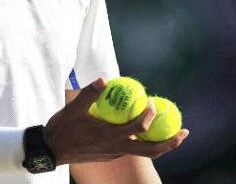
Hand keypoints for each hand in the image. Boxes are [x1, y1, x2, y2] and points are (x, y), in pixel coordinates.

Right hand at [43, 77, 189, 164]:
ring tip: (174, 132)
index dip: (149, 114)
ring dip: (161, 144)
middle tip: (185, 131)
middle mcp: (116, 149)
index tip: (151, 101)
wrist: (50, 150)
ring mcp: (114, 154)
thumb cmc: (61, 128)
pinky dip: (144, 140)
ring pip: (144, 152)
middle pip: (152, 151)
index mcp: (109, 136)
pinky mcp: (110, 155)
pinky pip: (133, 149)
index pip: (138, 126)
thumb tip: (104, 79)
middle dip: (171, 142)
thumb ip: (89, 94)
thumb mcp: (73, 109)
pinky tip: (143, 128)